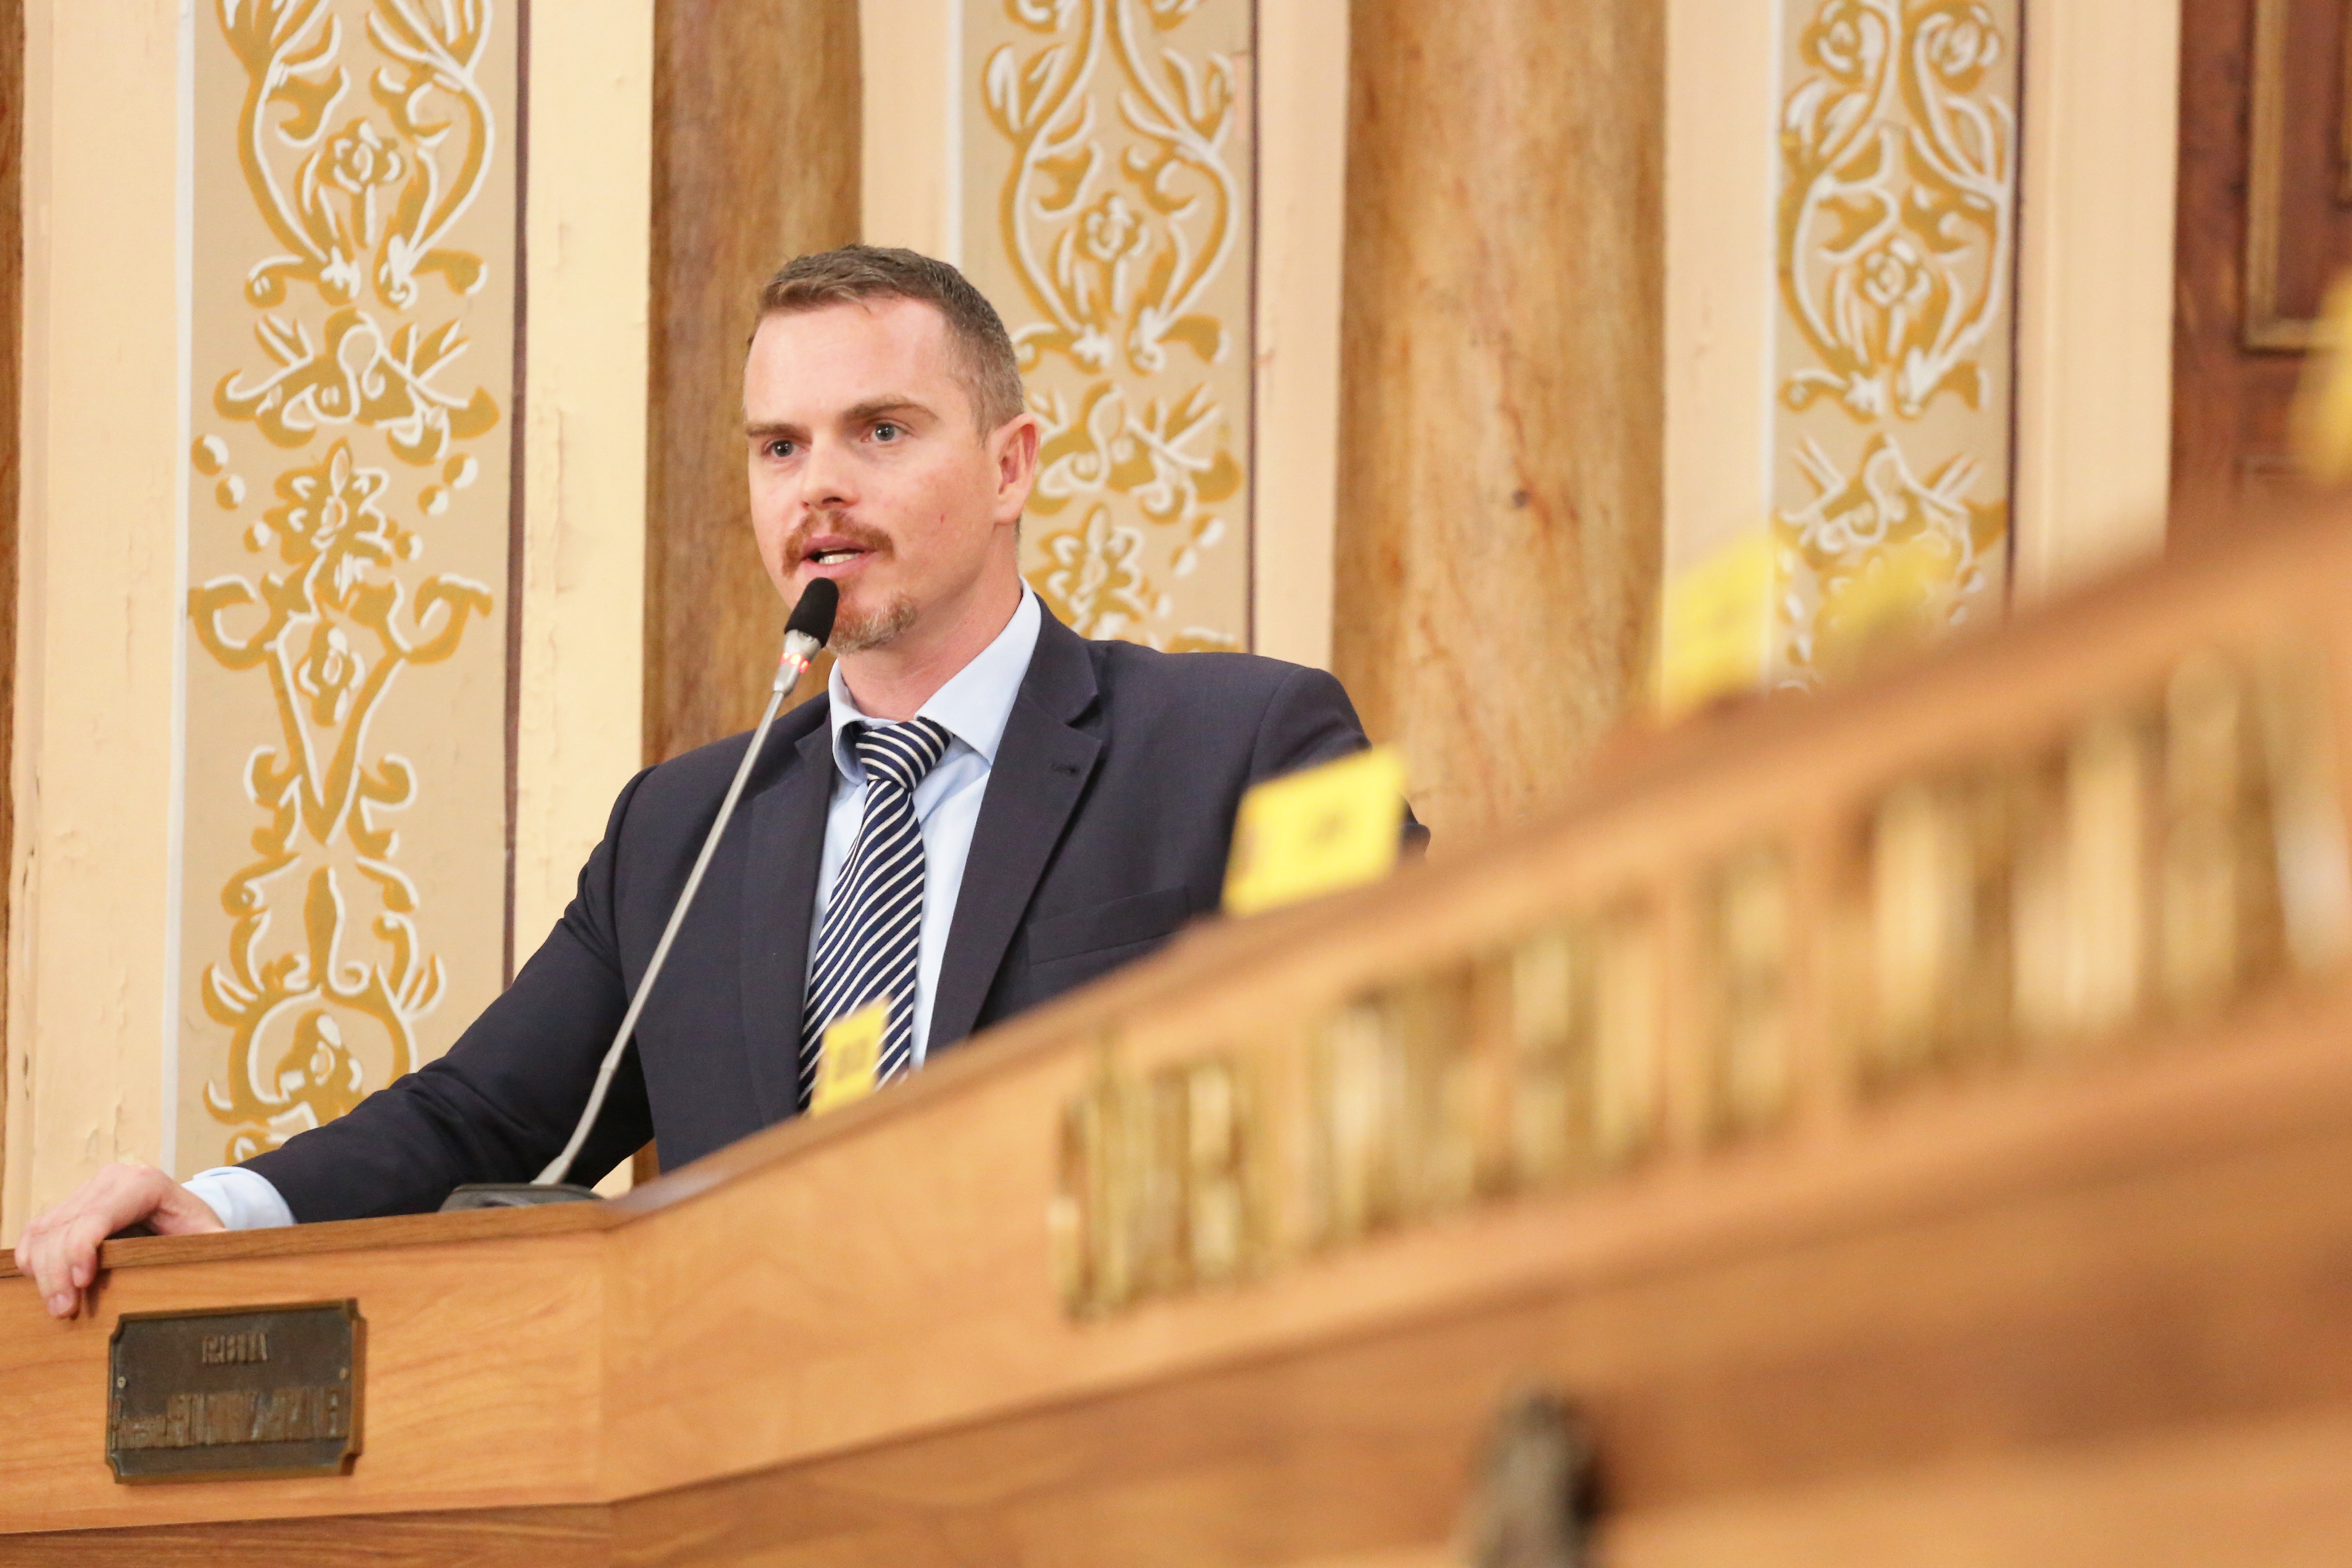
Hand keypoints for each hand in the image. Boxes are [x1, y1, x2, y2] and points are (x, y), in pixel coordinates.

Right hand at [12, 1163, 224, 1319]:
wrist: (184, 1213)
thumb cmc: (197, 1228)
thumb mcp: (212, 1237)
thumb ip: (220, 1249)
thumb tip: (235, 1263)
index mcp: (145, 1183)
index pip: (99, 1215)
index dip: (82, 1248)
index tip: (81, 1283)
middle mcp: (111, 1180)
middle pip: (66, 1226)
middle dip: (59, 1270)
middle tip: (65, 1310)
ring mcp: (87, 1190)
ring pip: (47, 1229)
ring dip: (44, 1270)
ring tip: (57, 1306)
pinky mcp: (70, 1205)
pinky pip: (38, 1229)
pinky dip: (33, 1256)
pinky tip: (38, 1281)